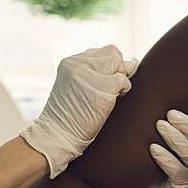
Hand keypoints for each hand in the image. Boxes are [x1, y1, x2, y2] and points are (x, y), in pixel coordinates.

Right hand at [20, 45, 138, 177]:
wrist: (57, 135)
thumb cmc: (69, 116)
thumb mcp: (74, 86)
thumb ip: (92, 72)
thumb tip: (130, 63)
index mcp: (70, 62)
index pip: (102, 52)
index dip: (109, 66)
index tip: (105, 81)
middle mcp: (78, 64)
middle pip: (113, 52)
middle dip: (117, 68)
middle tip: (111, 88)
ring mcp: (89, 75)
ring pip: (119, 63)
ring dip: (120, 78)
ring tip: (111, 94)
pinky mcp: (102, 88)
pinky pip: (123, 81)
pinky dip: (124, 90)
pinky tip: (114, 101)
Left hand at [126, 105, 187, 187]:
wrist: (130, 173)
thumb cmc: (142, 140)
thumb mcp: (151, 118)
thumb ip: (158, 100)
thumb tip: (145, 73)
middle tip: (170, 113)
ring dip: (176, 139)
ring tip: (160, 125)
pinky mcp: (180, 184)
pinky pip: (180, 173)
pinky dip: (167, 160)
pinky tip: (153, 149)